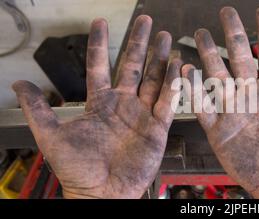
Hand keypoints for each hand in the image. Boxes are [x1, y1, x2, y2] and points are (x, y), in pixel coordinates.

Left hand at [12, 15, 181, 197]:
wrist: (101, 194)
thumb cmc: (77, 170)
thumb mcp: (52, 136)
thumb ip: (37, 109)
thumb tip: (19, 84)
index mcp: (100, 103)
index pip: (100, 66)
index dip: (100, 43)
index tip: (101, 22)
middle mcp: (123, 105)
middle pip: (133, 67)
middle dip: (140, 44)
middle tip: (147, 23)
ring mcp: (142, 115)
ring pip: (153, 80)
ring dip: (160, 59)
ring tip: (165, 39)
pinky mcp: (157, 128)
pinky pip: (168, 102)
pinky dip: (175, 84)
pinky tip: (180, 67)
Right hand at [182, 7, 258, 197]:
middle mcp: (251, 95)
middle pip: (239, 58)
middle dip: (232, 35)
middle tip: (226, 12)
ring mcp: (233, 109)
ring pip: (218, 76)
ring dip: (209, 55)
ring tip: (202, 35)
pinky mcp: (218, 128)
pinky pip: (203, 105)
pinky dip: (194, 90)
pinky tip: (186, 72)